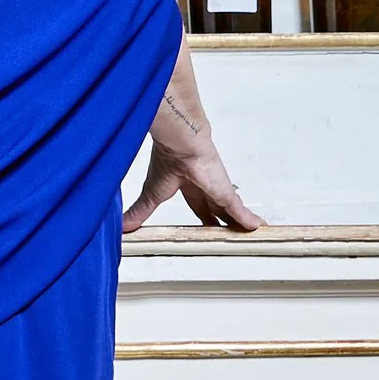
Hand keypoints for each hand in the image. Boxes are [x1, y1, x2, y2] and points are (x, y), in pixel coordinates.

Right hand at [123, 140, 260, 232]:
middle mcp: (205, 187)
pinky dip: (247, 220)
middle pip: (217, 210)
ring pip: (232, 211)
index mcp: (187, 185)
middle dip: (222, 222)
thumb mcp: (151, 196)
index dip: (204, 218)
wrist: (180, 145)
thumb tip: (121, 226)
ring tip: (248, 234)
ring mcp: (217, 190)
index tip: (206, 229)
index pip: (199, 206)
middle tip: (229, 235)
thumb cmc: (167, 160)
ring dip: (238, 223)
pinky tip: (256, 227)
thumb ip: (139, 212)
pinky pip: (240, 211)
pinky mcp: (226, 193)